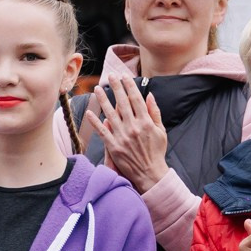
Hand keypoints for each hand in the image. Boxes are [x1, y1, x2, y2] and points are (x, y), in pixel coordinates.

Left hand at [83, 76, 168, 190]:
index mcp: (146, 122)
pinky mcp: (113, 147)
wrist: (150, 174)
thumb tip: (150, 96)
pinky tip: (89, 112)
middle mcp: (133, 127)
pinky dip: (95, 122)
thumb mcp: (161, 131)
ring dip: (103, 100)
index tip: (124, 76)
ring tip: (97, 89)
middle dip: (116, 87)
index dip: (129, 86)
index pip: (136, 99)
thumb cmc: (156, 152)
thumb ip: (155, 113)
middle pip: (122, 103)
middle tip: (111, 76)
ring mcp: (122, 137)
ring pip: (110, 114)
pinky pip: (102, 132)